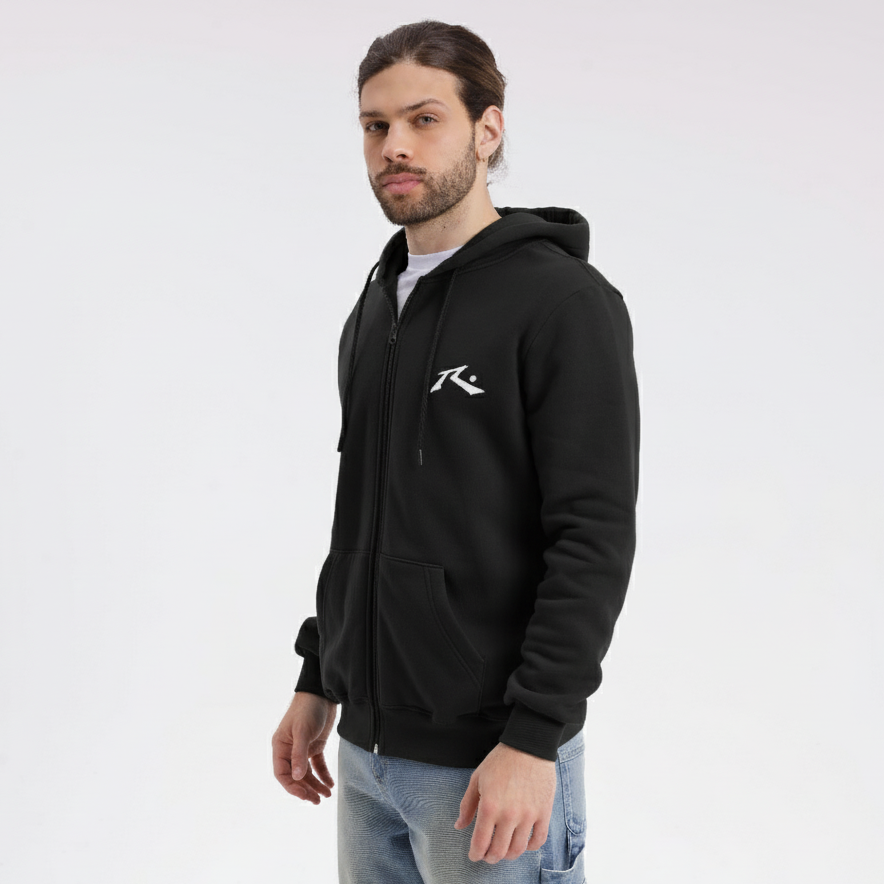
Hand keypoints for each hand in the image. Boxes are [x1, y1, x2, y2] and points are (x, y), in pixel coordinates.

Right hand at [272, 691, 337, 803]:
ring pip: (307, 773)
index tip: (304, 796)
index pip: (282, 774)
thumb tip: (298, 778)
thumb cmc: (308, 709)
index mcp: (280, 746)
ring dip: (315, 785)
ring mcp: (302, 748)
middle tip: (318, 801)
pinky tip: (330, 784)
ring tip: (326, 795)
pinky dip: (323, 775)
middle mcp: (289, 750)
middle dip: (306, 790)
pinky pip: (317, 765)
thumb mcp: (302, 731)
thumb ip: (299, 754)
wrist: (323, 693)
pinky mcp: (315, 745)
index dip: (292, 787)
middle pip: (295, 777)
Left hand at [453, 741, 555, 862]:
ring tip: (504, 850)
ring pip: (518, 849)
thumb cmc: (500, 760)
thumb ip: (467, 805)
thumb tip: (459, 825)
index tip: (474, 855)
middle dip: (490, 857)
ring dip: (509, 855)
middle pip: (499, 851)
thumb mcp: (477, 779)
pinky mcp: (544, 812)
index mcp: (489, 806)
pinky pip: (538, 840)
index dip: (476, 854)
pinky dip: (530, 847)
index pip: (481, 843)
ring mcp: (528, 815)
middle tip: (488, 855)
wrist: (528, 746)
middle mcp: (509, 815)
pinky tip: (523, 843)